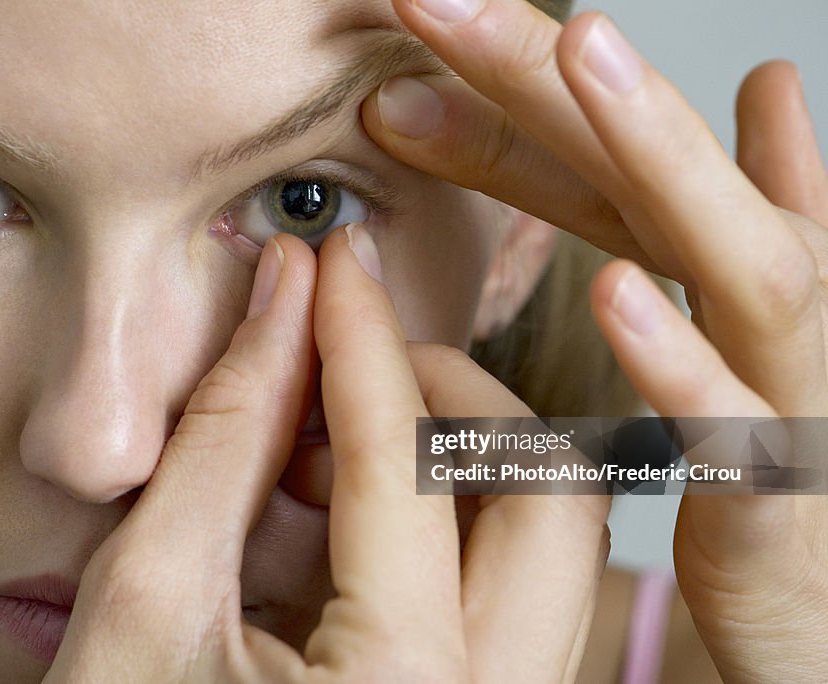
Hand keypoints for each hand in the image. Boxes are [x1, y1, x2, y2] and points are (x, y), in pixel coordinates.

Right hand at [42, 226, 609, 682]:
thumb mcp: (144, 601)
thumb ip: (222, 440)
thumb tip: (278, 305)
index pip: (402, 461)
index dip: (359, 339)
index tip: (330, 264)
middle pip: (545, 495)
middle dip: (448, 399)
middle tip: (350, 363)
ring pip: (554, 542)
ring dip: (456, 458)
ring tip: (332, 444)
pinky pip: (520, 592)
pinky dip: (451, 521)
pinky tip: (348, 512)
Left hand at [357, 0, 827, 679]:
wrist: (821, 579)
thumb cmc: (773, 431)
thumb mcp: (740, 308)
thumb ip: (731, 201)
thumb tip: (771, 80)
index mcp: (733, 250)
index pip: (610, 151)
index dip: (516, 76)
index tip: (413, 9)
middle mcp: (773, 287)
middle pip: (663, 168)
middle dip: (564, 72)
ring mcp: (789, 377)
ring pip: (737, 256)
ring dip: (661, 155)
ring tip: (580, 53)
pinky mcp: (778, 481)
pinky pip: (730, 419)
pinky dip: (678, 357)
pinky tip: (616, 292)